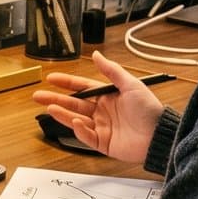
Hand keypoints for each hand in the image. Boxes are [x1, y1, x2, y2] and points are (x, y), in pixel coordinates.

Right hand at [29, 50, 165, 163]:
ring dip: (62, 114)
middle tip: (38, 96)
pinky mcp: (103, 144)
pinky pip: (87, 136)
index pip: (82, 88)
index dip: (66, 83)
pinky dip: (80, 130)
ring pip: (76, 120)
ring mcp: (102, 128)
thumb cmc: (149, 109)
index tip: (51, 78)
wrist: (159, 135)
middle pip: (74, 104)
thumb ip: (111, 71)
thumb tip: (96, 54)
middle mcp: (102, 111)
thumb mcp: (130, 84)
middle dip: (55, 99)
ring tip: (49, 108)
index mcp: (108, 96)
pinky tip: (75, 122)